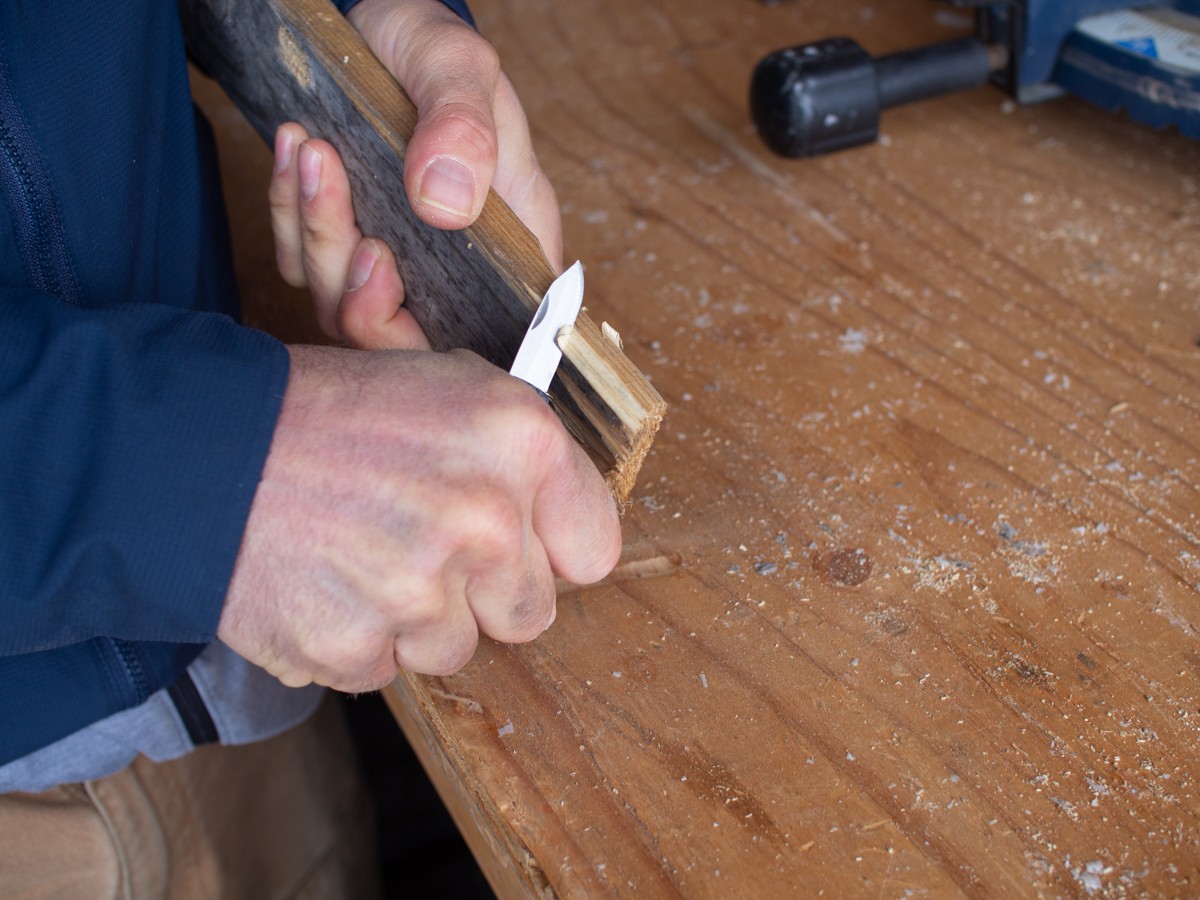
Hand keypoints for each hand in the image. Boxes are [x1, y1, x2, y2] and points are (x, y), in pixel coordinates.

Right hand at [218, 346, 621, 690]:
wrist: (204, 448)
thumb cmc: (330, 412)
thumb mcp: (446, 387)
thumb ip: (520, 459)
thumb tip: (565, 526)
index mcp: (521, 442)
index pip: (595, 548)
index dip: (553, 549)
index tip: (521, 545)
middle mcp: (485, 519)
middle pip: (530, 613)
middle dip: (483, 592)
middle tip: (421, 544)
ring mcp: (420, 591)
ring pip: (455, 649)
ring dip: (414, 618)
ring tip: (360, 554)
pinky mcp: (356, 647)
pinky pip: (385, 671)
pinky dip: (356, 639)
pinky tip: (325, 582)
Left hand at [269, 0, 561, 348]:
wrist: (377, 24)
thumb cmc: (432, 47)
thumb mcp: (458, 66)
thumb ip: (462, 130)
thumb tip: (446, 205)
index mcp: (508, 241)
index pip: (496, 332)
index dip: (442, 339)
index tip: (386, 268)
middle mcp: (454, 268)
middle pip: (405, 336)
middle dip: (356, 289)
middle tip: (336, 199)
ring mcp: (398, 263)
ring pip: (346, 305)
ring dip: (317, 236)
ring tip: (311, 154)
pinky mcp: (346, 245)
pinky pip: (306, 264)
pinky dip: (290, 216)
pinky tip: (293, 156)